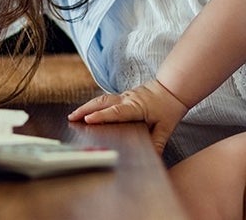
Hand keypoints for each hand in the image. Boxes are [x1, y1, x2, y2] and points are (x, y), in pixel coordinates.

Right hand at [68, 79, 188, 153]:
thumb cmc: (169, 106)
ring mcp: (124, 96)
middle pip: (102, 102)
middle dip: (85, 109)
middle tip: (71, 118)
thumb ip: (158, 142)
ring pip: (102, 99)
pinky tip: (87, 111)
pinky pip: (106, 100)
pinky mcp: (123, 96)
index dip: (102, 116)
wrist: (173, 88)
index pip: (116, 112)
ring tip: (74, 115)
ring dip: (87, 106)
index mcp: (136, 107)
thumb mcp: (166, 127)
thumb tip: (153, 157)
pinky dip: (94, 105)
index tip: (88, 120)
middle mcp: (127, 99)